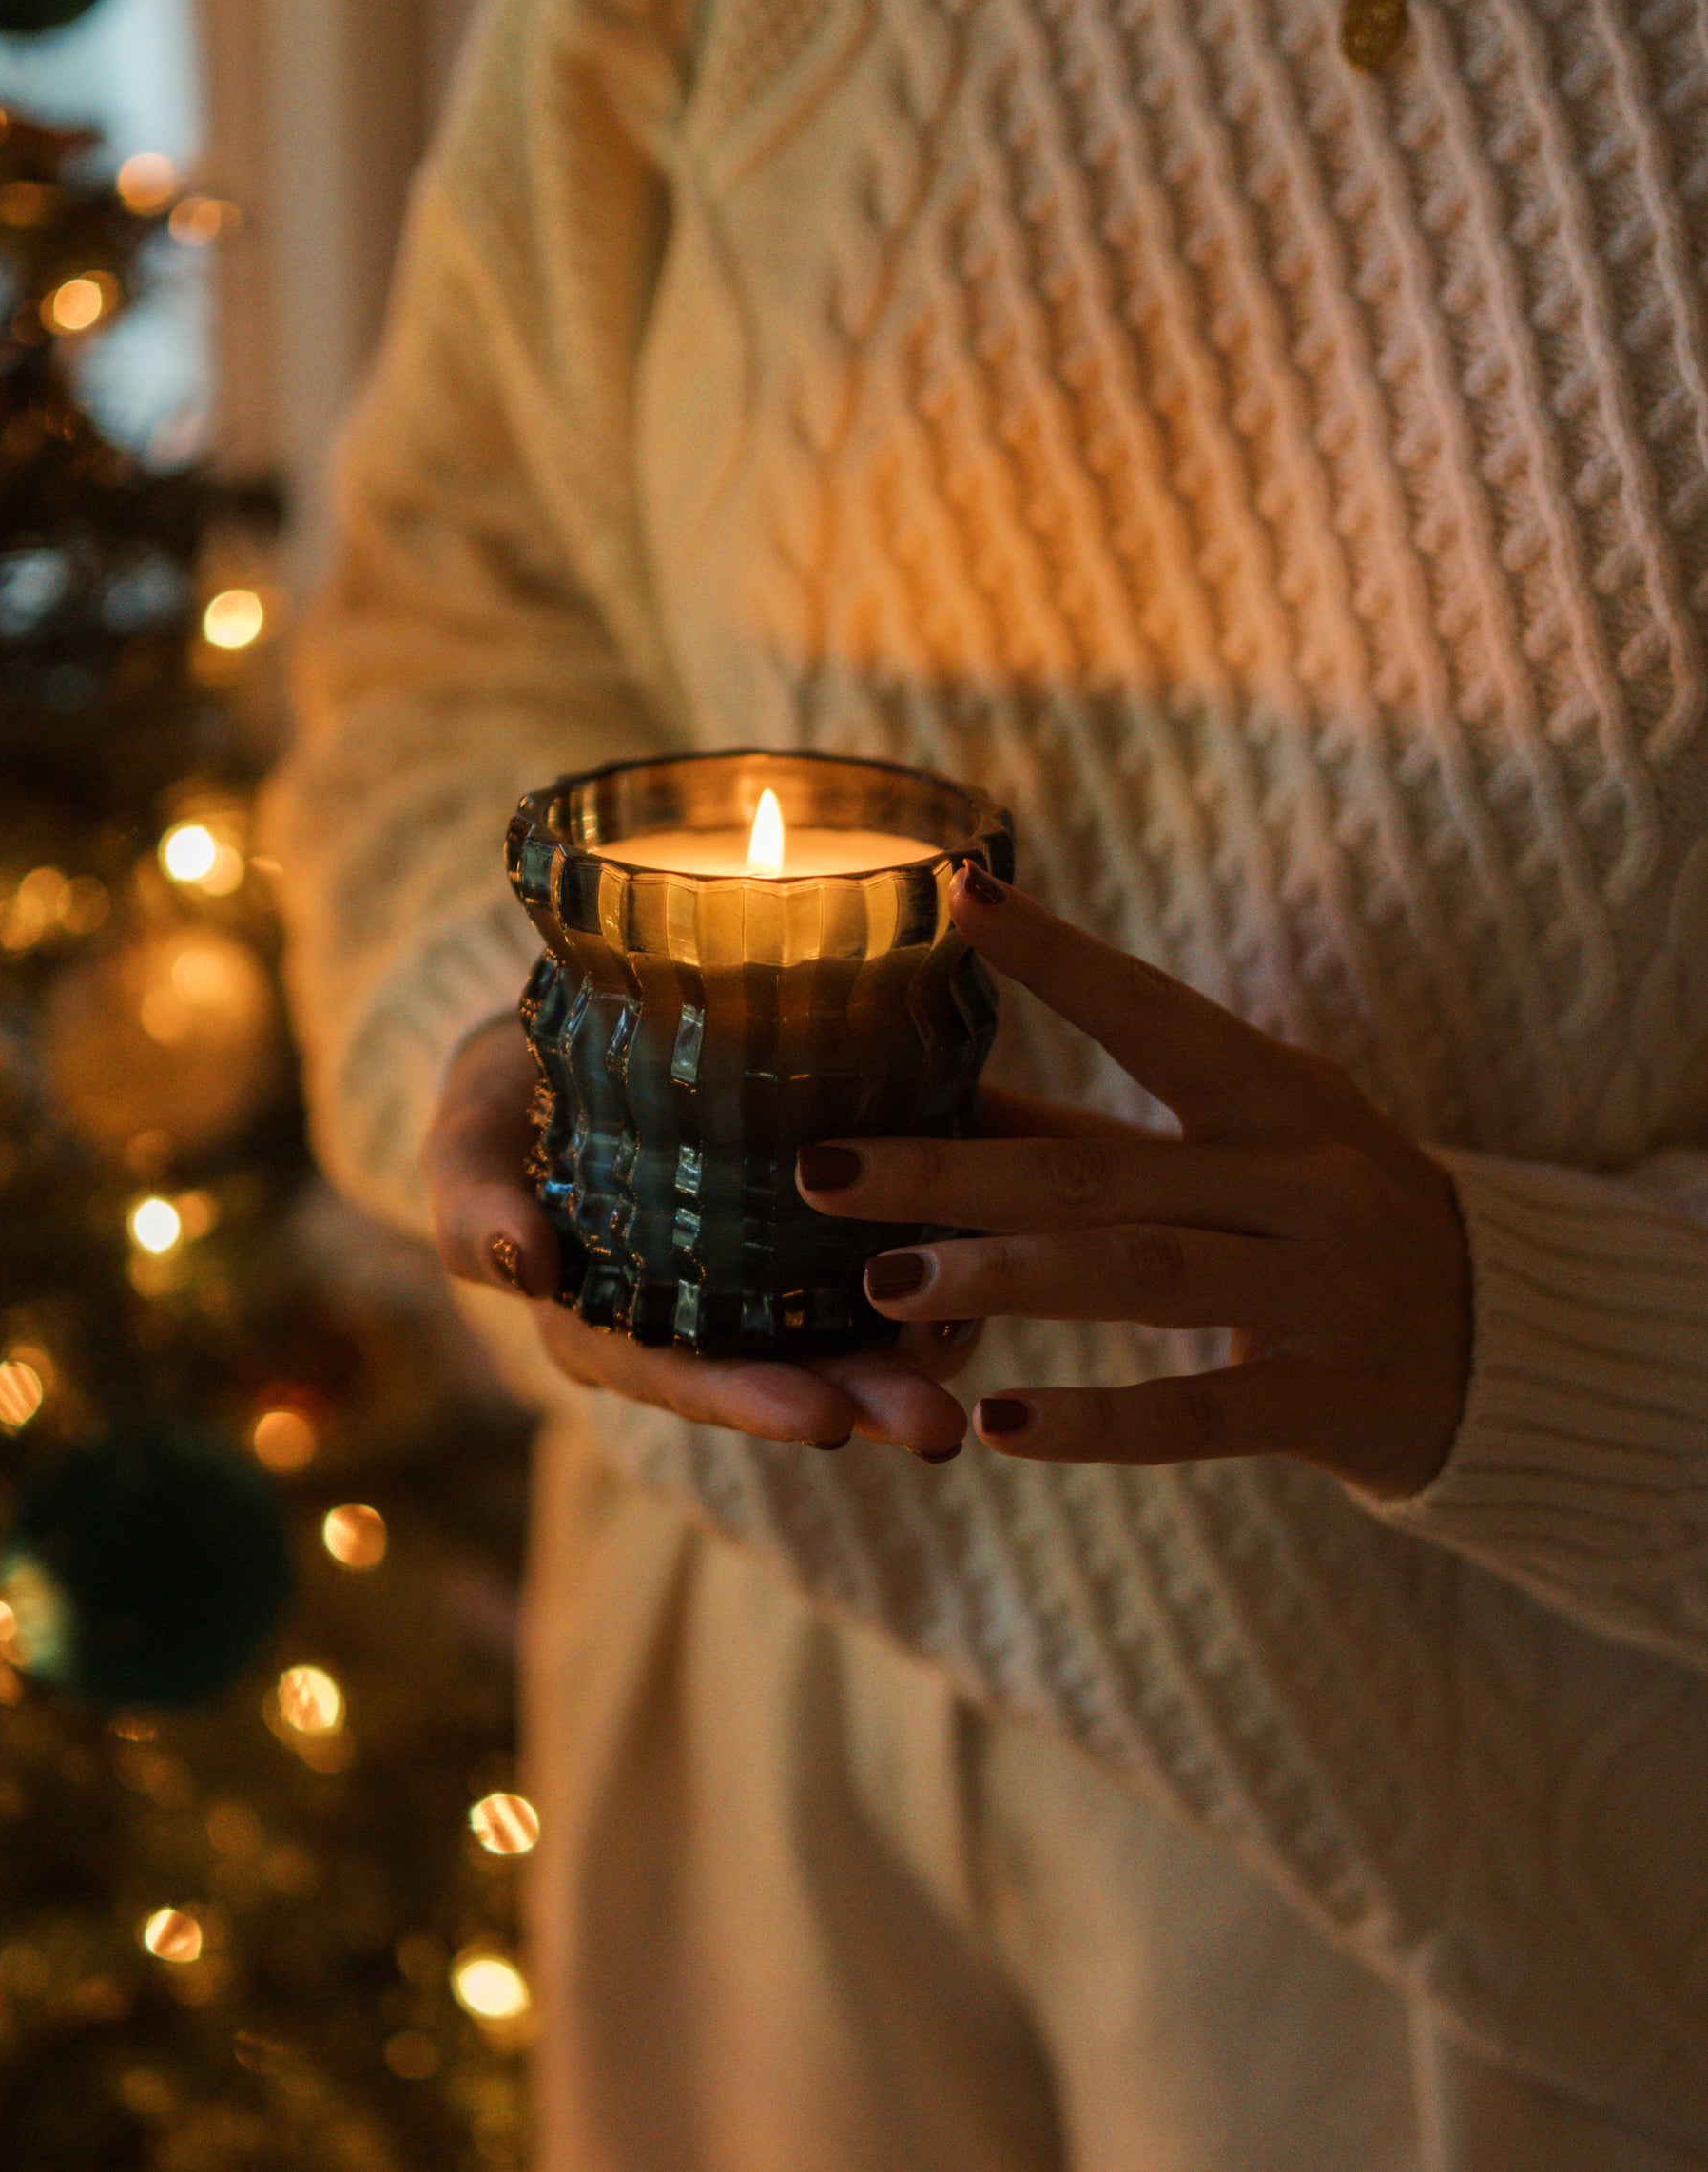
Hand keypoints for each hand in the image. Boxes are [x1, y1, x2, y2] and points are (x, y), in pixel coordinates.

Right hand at [420, 1015, 971, 1457]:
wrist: (559, 1030)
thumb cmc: (498, 1104)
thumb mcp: (464, 1147)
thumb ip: (477, 1209)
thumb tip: (525, 1267)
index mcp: (611, 1326)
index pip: (684, 1379)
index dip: (749, 1402)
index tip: (816, 1417)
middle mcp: (698, 1319)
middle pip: (784, 1374)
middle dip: (859, 1402)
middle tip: (936, 1427)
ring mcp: (761, 1275)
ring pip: (846, 1329)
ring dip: (914, 1355)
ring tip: (982, 1369)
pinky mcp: (813, 1216)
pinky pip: (883, 1251)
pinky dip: (937, 1266)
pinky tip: (995, 1263)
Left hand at [794, 866, 1472, 1499]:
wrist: (1504, 1341)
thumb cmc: (1324, 1215)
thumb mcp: (1240, 1143)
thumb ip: (1095, 1129)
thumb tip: (938, 1088)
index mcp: (1271, 1093)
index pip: (1151, 1010)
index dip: (1057, 958)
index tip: (958, 900)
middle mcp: (1300, 1177)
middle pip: (1103, 1167)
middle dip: (953, 1169)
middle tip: (823, 1170)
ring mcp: (1321, 1287)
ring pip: (1141, 1274)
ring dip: (1005, 1279)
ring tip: (886, 1287)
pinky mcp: (1326, 1397)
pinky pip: (1199, 1410)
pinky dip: (1099, 1420)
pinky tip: (1003, 1427)